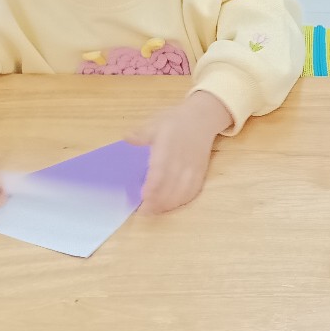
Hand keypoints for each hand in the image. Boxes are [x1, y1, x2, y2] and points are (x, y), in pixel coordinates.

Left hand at [130, 91, 231, 213]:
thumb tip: (126, 139)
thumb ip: (141, 134)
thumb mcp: (156, 123)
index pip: (161, 172)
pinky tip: (172, 205)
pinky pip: (193, 191)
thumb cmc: (176, 121)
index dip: (152, 187)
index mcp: (169, 147)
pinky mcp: (200, 172)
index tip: (142, 198)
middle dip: (158, 202)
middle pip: (171, 187)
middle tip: (143, 212)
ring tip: (155, 211)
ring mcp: (193, 167)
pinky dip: (182, 201)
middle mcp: (182, 160)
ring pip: (182, 192)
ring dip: (169, 204)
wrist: (203, 118)